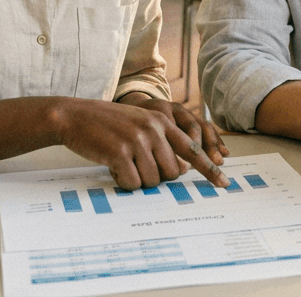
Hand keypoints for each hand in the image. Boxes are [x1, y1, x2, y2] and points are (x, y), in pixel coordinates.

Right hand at [54, 98, 229, 190]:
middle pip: (171, 173)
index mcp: (162, 121)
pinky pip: (132, 184)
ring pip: (152, 181)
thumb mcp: (140, 124)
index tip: (224, 183)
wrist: (75, 116)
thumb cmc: (108, 124)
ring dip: (137, 180)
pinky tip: (113, 167)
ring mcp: (137, 140)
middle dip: (155, 177)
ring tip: (122, 163)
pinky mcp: (119, 152)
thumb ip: (162, 142)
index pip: (193, 149)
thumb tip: (180, 171)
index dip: (209, 169)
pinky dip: (123, 182)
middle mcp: (153, 129)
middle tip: (136, 166)